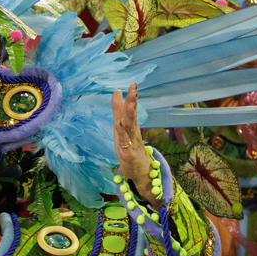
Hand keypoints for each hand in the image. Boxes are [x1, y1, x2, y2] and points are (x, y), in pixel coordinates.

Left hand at [112, 84, 156, 204]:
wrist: (140, 171)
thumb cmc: (130, 146)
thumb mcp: (122, 126)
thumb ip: (118, 109)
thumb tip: (117, 90)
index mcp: (131, 125)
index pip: (131, 108)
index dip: (132, 97)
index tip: (133, 84)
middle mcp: (132, 132)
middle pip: (132, 115)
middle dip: (132, 101)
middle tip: (134, 88)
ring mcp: (131, 143)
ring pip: (130, 127)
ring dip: (130, 115)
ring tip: (130, 104)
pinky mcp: (127, 154)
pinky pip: (125, 143)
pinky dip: (122, 134)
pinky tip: (120, 126)